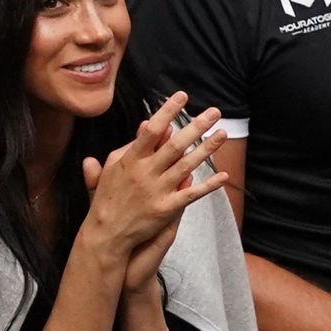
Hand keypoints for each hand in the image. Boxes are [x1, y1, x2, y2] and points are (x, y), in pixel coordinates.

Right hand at [80, 91, 227, 263]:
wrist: (106, 234)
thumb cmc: (108, 198)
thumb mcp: (111, 168)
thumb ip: (129, 146)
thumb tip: (146, 125)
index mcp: (131, 160)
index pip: (152, 130)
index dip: (168, 112)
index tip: (182, 96)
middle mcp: (145, 173)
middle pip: (175, 145)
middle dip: (196, 126)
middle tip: (214, 112)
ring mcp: (156, 191)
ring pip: (187, 166)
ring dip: (206, 149)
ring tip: (222, 134)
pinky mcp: (166, 209)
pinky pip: (191, 194)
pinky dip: (208, 186)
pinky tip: (223, 176)